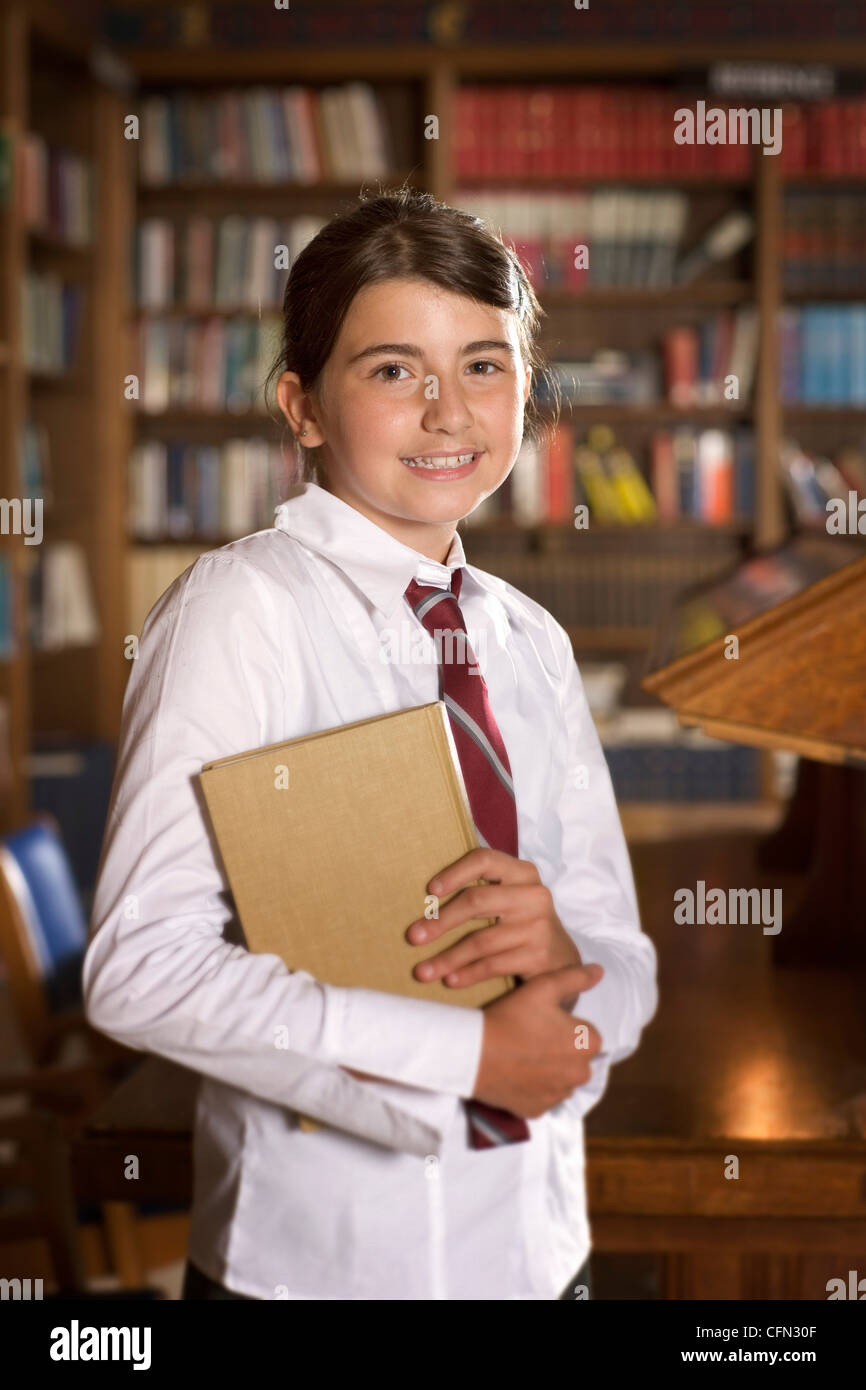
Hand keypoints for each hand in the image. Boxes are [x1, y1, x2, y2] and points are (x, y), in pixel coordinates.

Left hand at [405, 848, 581, 989]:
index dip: (455, 873)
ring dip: (447, 958)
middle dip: (440, 920)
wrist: (563, 961)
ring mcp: (539, 926)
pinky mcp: (539, 956)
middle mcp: (534, 895)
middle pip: (476, 901)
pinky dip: (467, 974)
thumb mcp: (511, 899)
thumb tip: (425, 902)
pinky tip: (450, 980)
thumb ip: (481, 891)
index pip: (485, 860)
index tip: (430, 891)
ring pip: (481, 940)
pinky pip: (493, 965)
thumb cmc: (523, 924)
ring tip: (422, 971)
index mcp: (522, 873)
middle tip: (413, 937)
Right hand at [473, 964, 604, 1116]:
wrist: (473, 1052)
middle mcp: (581, 1074)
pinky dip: (533, 1087)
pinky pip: (541, 1096)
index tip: (542, 1020)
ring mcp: (559, 1095)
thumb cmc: (511, 1017)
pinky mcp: (538, 1110)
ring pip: (559, 1078)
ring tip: (521, 1053)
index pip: (586, 1033)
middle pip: (575, 1057)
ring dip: (548, 1069)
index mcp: (588, 1044)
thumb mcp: (543, 988)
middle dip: (560, 1049)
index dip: (564, 1024)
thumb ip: (574, 978)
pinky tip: (515, 1073)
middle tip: (530, 1036)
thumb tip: (599, 971)